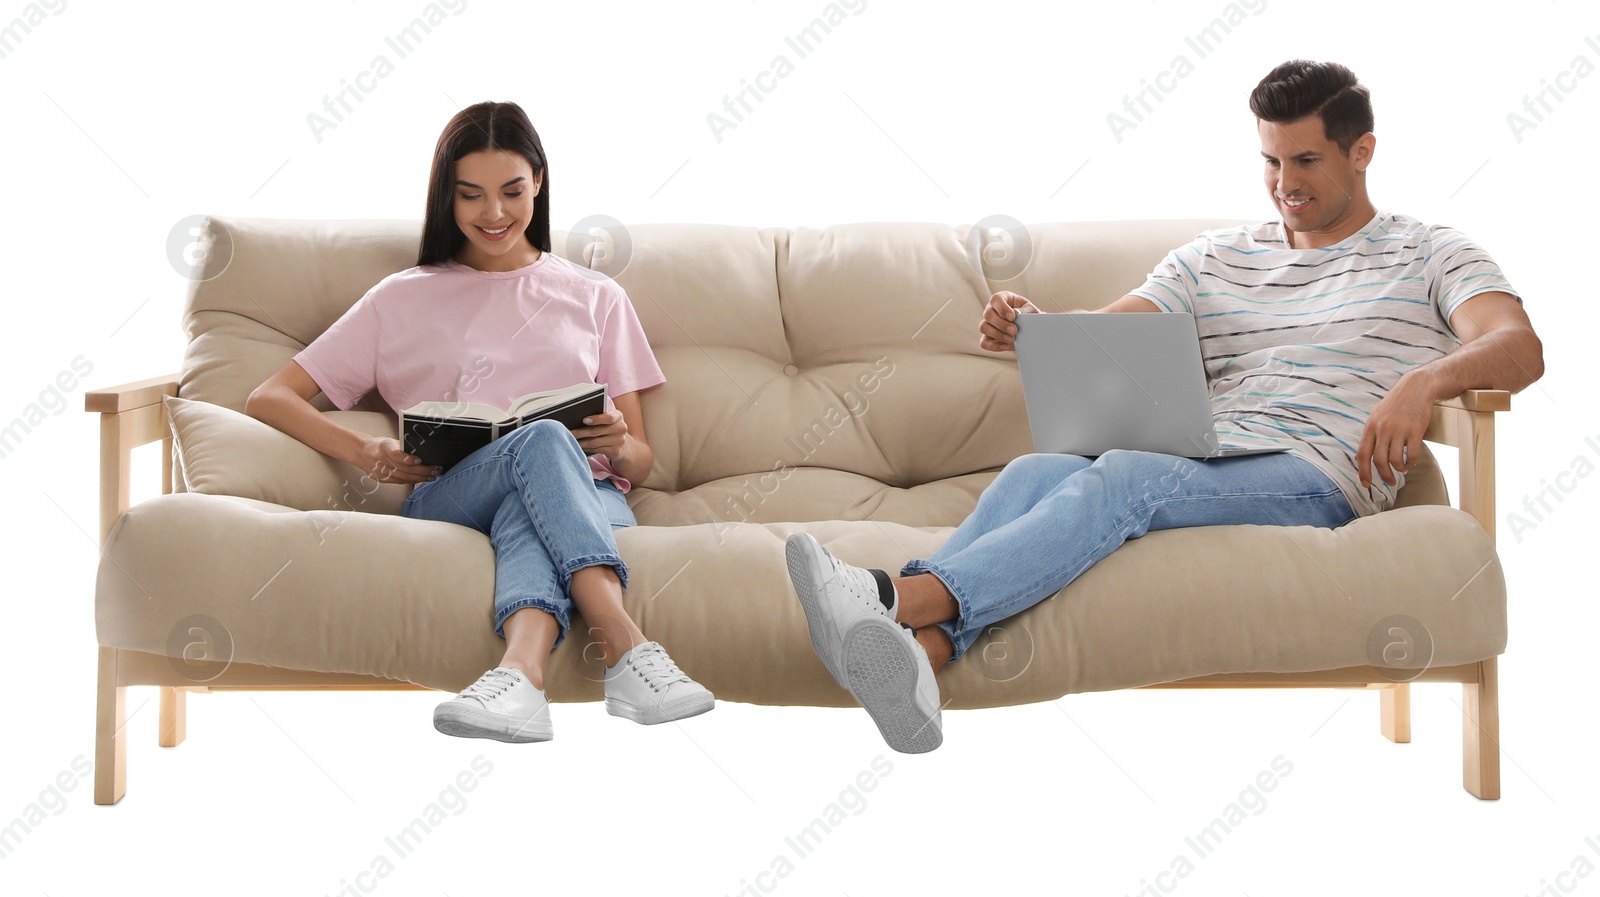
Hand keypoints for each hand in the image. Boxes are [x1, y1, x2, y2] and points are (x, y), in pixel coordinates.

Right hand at [358, 436, 437, 484]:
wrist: (361, 452)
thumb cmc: (379, 445)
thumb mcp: (390, 441)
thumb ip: (404, 447)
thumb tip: (424, 453)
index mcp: (383, 446)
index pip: (396, 454)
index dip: (408, 458)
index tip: (420, 459)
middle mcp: (380, 459)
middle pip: (403, 468)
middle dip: (422, 471)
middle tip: (435, 471)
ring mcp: (379, 471)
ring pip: (403, 477)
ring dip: (420, 478)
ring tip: (432, 477)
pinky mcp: (380, 479)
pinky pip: (399, 481)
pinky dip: (411, 481)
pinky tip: (421, 480)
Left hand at [572, 409, 628, 462]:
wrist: (622, 444)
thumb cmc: (609, 427)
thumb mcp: (607, 419)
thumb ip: (598, 416)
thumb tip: (577, 418)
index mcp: (618, 416)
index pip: (608, 417)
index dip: (596, 419)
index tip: (584, 420)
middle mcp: (621, 428)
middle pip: (597, 431)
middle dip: (581, 432)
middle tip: (570, 432)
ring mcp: (619, 441)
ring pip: (595, 442)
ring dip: (582, 442)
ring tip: (572, 440)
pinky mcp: (616, 452)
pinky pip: (597, 450)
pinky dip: (587, 448)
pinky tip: (580, 446)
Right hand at [978, 290, 1040, 351]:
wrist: (1031, 330)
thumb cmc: (1029, 316)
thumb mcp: (1031, 311)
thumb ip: (1025, 311)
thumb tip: (1015, 313)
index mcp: (1002, 299)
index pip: (995, 299)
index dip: (1002, 308)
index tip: (1012, 317)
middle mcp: (991, 310)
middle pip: (988, 314)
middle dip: (1001, 324)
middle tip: (1014, 330)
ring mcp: (988, 324)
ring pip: (983, 327)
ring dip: (998, 334)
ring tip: (1012, 338)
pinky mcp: (987, 337)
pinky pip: (984, 343)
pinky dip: (994, 346)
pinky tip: (1007, 345)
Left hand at [1356, 371, 1435, 488]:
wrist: (1416, 387)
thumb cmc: (1396, 404)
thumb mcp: (1377, 416)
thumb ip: (1371, 435)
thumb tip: (1361, 457)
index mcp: (1371, 426)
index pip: (1363, 454)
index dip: (1363, 472)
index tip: (1366, 484)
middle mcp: (1383, 429)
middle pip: (1379, 461)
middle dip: (1384, 475)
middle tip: (1390, 482)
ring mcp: (1399, 429)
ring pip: (1396, 460)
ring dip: (1400, 469)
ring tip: (1403, 469)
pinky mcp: (1415, 430)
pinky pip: (1412, 454)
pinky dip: (1412, 462)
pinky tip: (1413, 461)